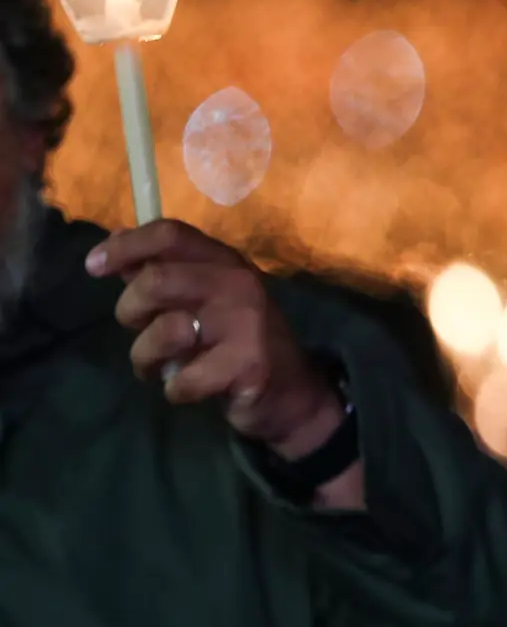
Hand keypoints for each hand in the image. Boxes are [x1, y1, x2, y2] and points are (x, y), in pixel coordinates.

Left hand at [88, 220, 345, 461]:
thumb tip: (112, 248)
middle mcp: (238, 283)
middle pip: (157, 279)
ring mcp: (246, 323)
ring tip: (155, 367)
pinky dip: (174, 391)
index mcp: (225, 262)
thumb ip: (164, 274)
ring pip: (165, 332)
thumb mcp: (205, 299)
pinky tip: (188, 388)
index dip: (126, 246)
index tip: (93, 266)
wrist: (292, 392)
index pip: (171, 234)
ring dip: (144, 357)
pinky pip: (182, 380)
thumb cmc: (238, 341)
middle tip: (136, 328)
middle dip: (129, 309)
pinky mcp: (248, 365)